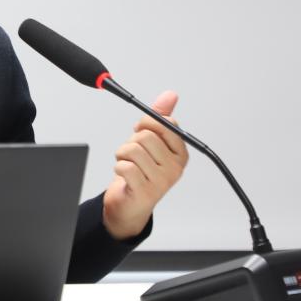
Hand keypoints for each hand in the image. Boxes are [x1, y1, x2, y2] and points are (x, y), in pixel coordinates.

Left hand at [102, 90, 187, 239]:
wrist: (130, 205)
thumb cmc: (141, 171)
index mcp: (181, 153)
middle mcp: (175, 168)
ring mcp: (162, 181)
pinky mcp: (145, 192)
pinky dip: (119, 167)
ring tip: (128, 165)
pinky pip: (126, 167)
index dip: (146, 124)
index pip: (166, 124)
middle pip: (146, 136)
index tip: (142, 132)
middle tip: (133, 155)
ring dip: (123, 155)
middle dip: (131, 142)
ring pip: (133, 150)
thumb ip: (159, 117)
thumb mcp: (151, 141)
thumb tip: (170, 95)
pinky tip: (125, 176)